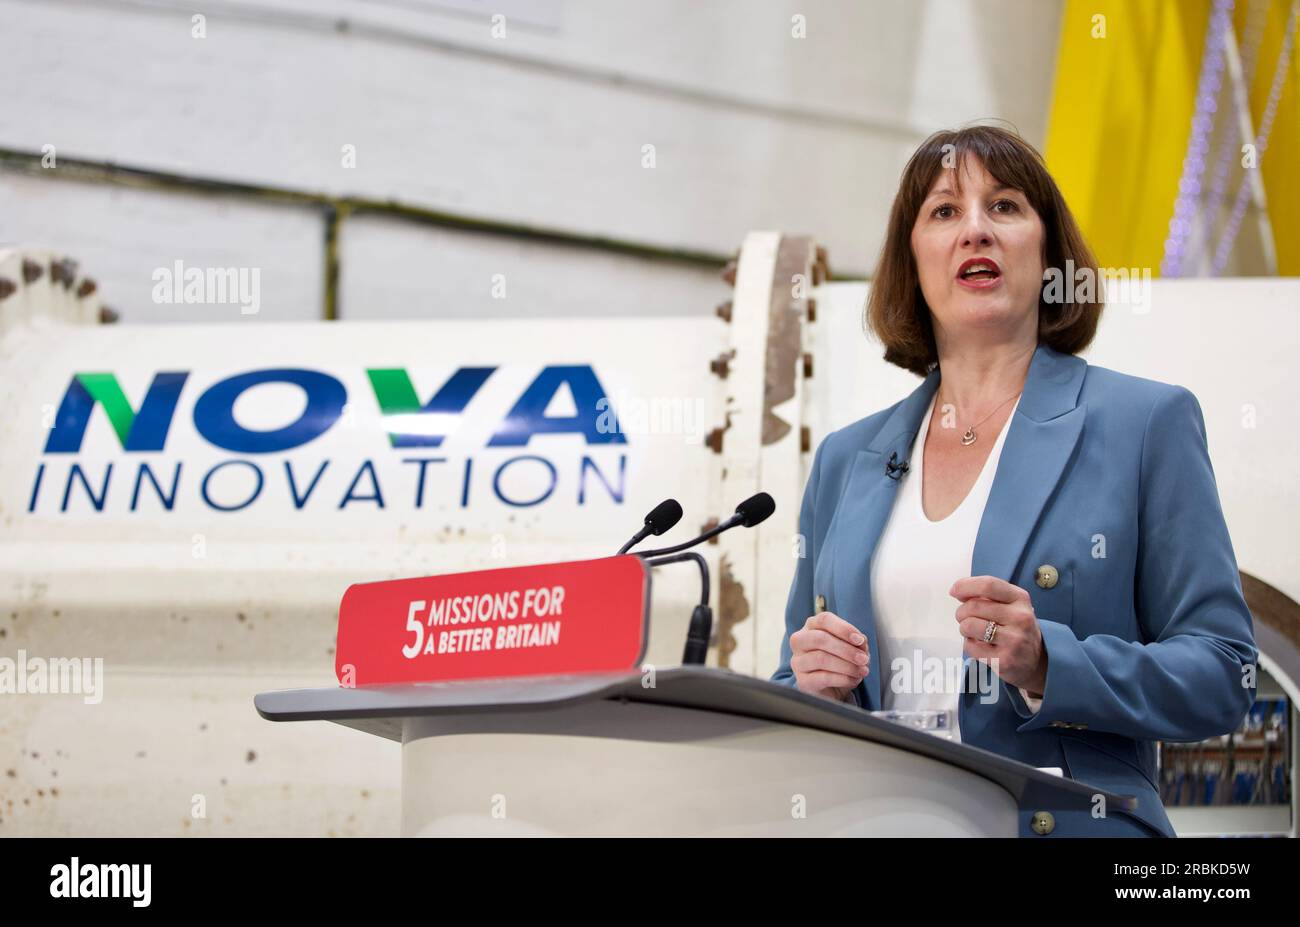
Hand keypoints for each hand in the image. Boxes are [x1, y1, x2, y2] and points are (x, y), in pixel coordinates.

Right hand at [790, 610, 869, 702]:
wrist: (832, 689)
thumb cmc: (840, 662)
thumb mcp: (852, 648)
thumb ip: (857, 642)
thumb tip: (861, 642)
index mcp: (812, 626)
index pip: (824, 620)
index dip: (843, 629)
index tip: (860, 640)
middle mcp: (800, 641)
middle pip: (820, 639)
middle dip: (846, 649)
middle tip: (863, 659)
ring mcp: (798, 662)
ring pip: (821, 659)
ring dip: (847, 666)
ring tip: (862, 671)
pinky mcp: (802, 681)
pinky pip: (823, 678)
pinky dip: (843, 679)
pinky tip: (853, 680)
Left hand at [949, 575, 1047, 695]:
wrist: (1036, 661)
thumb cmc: (1016, 628)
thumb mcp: (1011, 605)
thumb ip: (987, 595)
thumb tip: (958, 590)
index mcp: (1020, 599)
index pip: (988, 585)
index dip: (965, 586)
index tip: (954, 591)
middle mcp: (1020, 618)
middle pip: (973, 606)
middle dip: (961, 611)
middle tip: (964, 617)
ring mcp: (1013, 640)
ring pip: (968, 626)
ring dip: (964, 628)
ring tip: (973, 632)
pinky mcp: (1003, 660)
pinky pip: (970, 647)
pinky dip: (970, 645)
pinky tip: (982, 646)